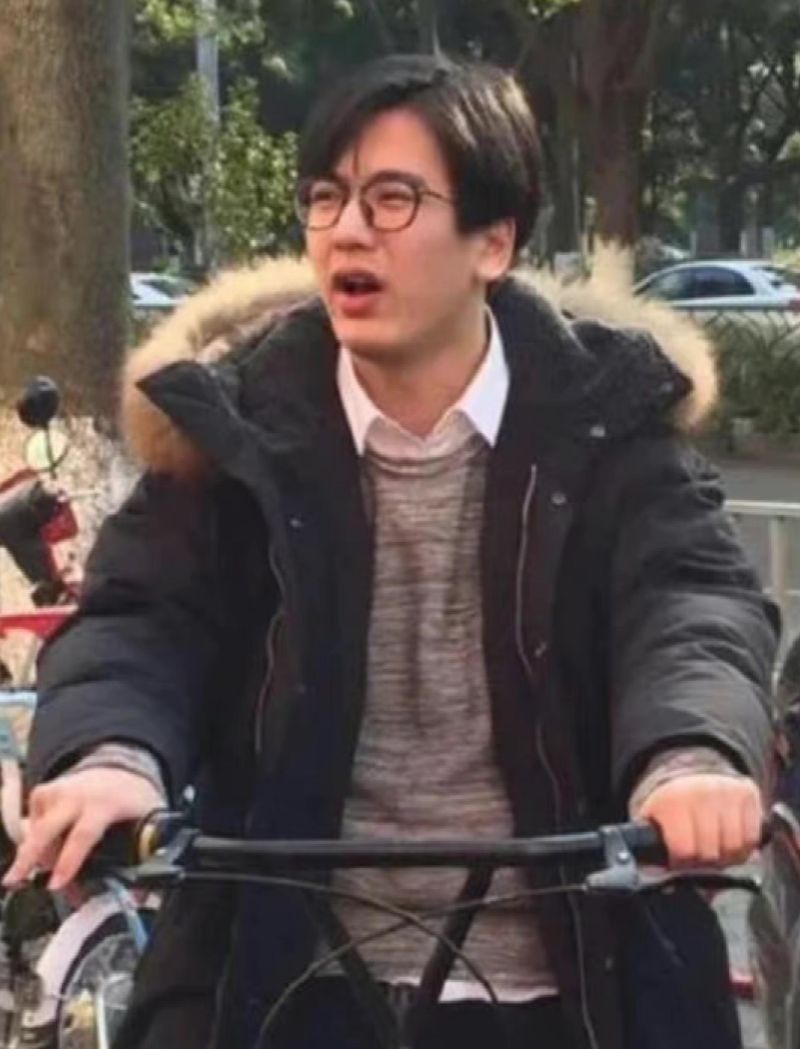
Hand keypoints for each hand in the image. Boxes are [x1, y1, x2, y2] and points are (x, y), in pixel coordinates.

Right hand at [3, 768, 163, 890]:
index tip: (56, 885)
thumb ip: (142, 856)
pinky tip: (52, 849)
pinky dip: (39, 843)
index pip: (83, 835)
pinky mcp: (42, 792)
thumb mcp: (147, 821)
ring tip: (56, 872)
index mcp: (105, 803)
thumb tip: (139, 897)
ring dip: (42, 858)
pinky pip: (33, 826)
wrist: (120, 770)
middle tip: (14, 881)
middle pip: (45, 831)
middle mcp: (76, 795)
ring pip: (37, 834)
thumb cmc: (131, 800)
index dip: (68, 862)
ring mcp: (57, 792)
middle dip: (28, 859)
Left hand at [635, 774, 762, 866]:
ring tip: (718, 850)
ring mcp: (727, 790)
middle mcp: (701, 792)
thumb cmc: (672, 807)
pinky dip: (745, 846)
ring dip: (728, 856)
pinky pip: (753, 837)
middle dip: (706, 862)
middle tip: (701, 857)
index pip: (685, 850)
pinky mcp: (748, 791)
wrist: (691, 775)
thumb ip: (658, 849)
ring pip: (735, 847)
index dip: (684, 863)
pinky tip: (733, 839)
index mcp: (672, 801)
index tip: (681, 861)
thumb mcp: (654, 822)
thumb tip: (670, 879)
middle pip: (712, 852)